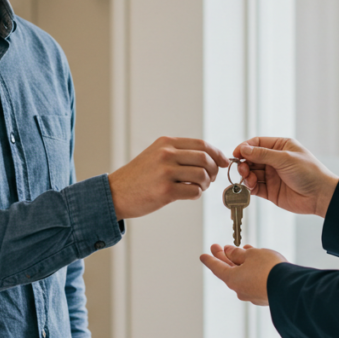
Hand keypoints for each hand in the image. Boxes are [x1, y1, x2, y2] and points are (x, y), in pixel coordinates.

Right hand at [109, 137, 228, 218]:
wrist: (115, 193)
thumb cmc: (138, 177)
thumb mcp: (155, 154)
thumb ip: (178, 153)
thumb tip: (208, 157)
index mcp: (166, 143)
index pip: (202, 144)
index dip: (217, 153)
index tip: (223, 162)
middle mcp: (166, 154)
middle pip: (205, 159)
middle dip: (214, 170)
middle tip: (211, 178)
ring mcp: (165, 172)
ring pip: (202, 175)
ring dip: (206, 184)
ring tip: (199, 187)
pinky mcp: (165, 191)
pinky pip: (193, 191)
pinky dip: (197, 194)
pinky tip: (189, 194)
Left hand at [199, 244, 286, 305]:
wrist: (290, 287)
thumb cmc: (268, 268)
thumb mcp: (251, 254)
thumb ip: (238, 253)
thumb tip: (229, 252)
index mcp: (232, 279)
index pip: (216, 268)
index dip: (210, 260)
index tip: (202, 255)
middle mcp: (239, 289)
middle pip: (229, 271)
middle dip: (225, 258)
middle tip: (219, 247)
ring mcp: (252, 295)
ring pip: (243, 275)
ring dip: (241, 263)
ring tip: (243, 250)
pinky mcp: (264, 296)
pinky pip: (253, 280)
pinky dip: (252, 270)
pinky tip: (257, 261)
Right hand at [235, 137, 338, 216]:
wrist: (320, 195)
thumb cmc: (309, 172)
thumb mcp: (285, 158)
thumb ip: (263, 154)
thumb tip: (244, 149)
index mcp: (280, 147)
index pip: (257, 143)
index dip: (245, 148)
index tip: (236, 153)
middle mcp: (275, 160)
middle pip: (252, 159)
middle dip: (244, 163)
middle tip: (243, 169)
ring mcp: (272, 176)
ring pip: (251, 173)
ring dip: (246, 176)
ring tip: (249, 179)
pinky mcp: (270, 191)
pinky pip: (255, 187)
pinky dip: (249, 187)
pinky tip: (250, 187)